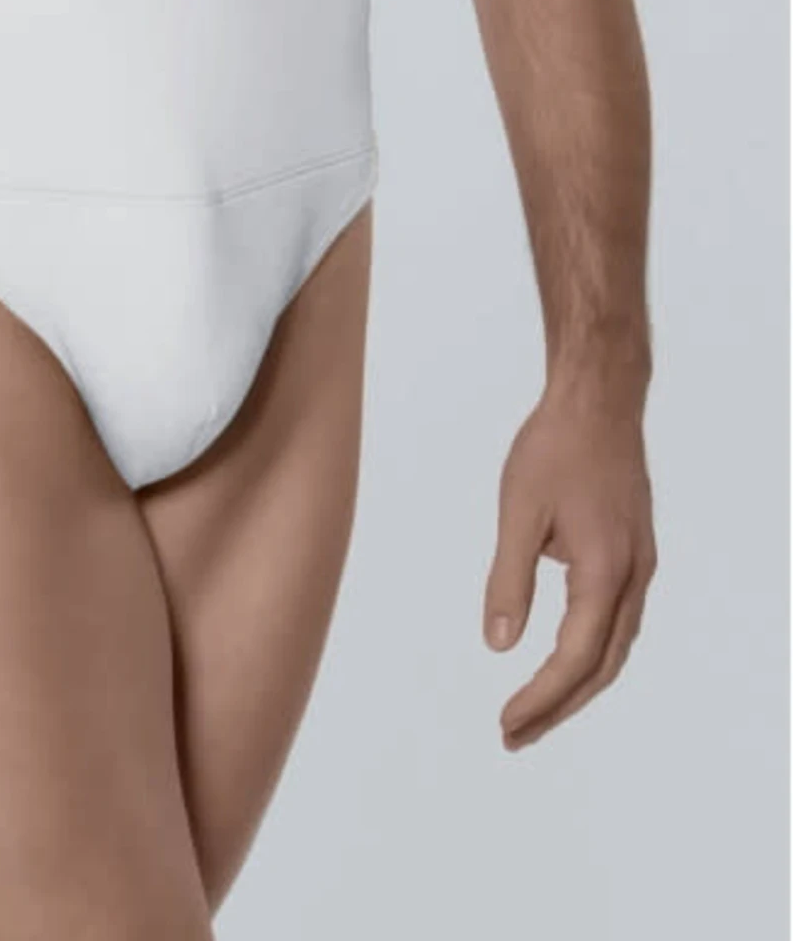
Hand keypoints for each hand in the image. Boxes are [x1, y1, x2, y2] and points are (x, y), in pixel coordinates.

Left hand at [483, 373, 656, 748]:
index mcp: (605, 572)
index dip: (542, 698)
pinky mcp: (635, 553)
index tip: (507, 724)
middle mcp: (633, 578)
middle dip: (558, 706)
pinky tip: (564, 658)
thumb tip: (497, 643)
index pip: (574, 658)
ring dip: (577, 684)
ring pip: (615, 647)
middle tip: (514, 735)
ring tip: (534, 710)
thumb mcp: (519, 511)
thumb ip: (508, 579)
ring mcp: (640, 567)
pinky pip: (618, 621)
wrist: (599, 401)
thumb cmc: (555, 447)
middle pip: (601, 666)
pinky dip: (592, 652)